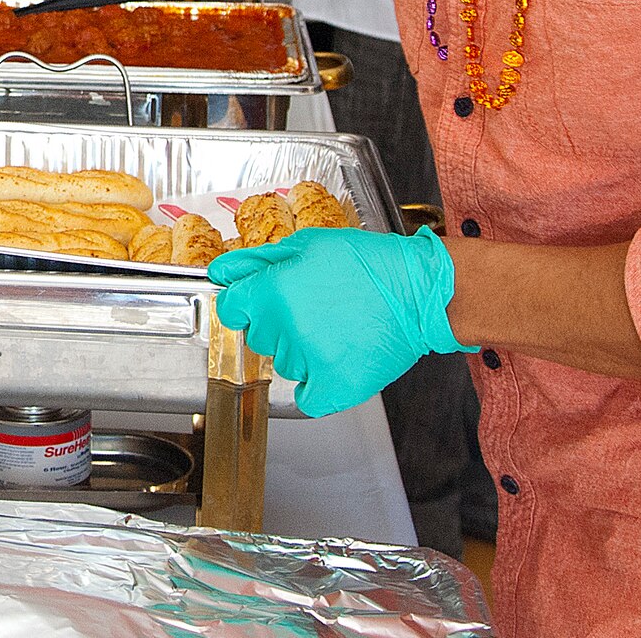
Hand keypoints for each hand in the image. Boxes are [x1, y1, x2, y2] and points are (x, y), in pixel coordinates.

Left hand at [209, 227, 474, 416]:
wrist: (417, 291)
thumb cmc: (367, 264)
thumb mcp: (308, 245)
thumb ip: (258, 261)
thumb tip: (223, 272)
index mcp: (275, 291)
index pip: (232, 308)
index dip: (247, 302)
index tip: (262, 301)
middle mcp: (286, 328)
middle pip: (258, 335)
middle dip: (277, 323)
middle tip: (314, 307)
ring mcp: (310, 361)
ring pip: (285, 363)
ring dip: (302, 350)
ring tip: (335, 327)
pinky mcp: (335, 386)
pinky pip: (308, 395)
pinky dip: (318, 383)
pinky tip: (337, 358)